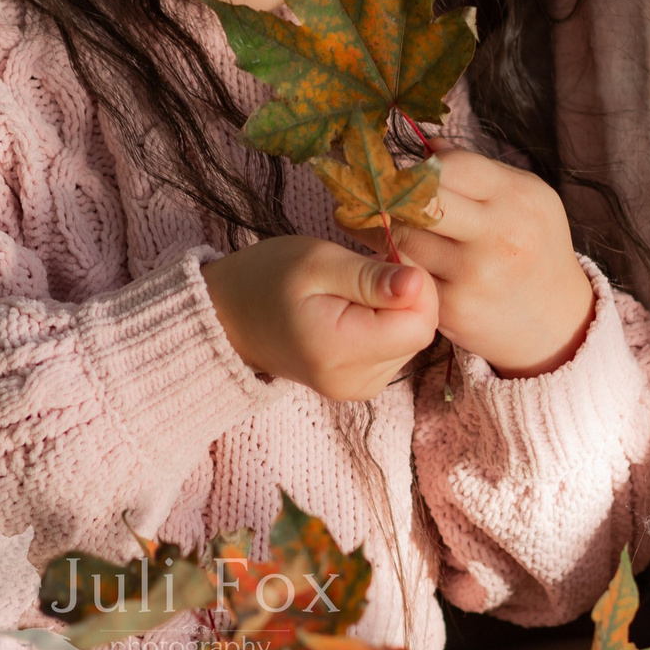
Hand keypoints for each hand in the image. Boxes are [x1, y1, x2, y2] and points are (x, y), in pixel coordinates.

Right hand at [201, 234, 440, 401]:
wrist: (229, 316)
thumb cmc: (266, 280)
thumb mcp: (317, 262)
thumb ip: (370, 276)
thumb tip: (418, 283)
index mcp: (341, 351)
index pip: (419, 323)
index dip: (414, 285)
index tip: (383, 259)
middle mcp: (355, 382)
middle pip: (417, 333)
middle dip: (404, 296)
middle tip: (364, 271)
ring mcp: (359, 389)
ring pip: (410, 341)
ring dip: (394, 309)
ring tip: (353, 289)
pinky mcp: (360, 386)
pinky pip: (395, 349)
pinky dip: (384, 324)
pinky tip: (354, 308)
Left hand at [368, 143, 594, 377]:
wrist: (557, 323)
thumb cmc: (534, 247)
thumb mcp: (525, 199)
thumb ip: (476, 169)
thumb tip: (424, 144)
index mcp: (516, 198)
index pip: (449, 167)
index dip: (417, 168)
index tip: (398, 171)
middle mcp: (498, 236)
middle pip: (420, 202)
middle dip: (388, 195)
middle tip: (367, 191)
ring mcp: (474, 276)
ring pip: (402, 238)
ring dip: (379, 227)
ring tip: (368, 219)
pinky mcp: (452, 309)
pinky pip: (406, 273)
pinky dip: (391, 262)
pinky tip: (387, 254)